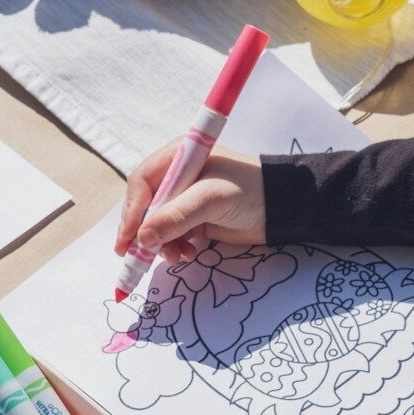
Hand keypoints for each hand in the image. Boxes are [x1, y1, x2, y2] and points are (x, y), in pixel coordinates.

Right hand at [113, 143, 265, 264]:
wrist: (285, 208)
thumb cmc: (251, 191)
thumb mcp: (211, 199)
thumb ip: (176, 216)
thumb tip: (142, 237)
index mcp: (179, 157)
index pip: (142, 183)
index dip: (132, 212)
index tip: (128, 239)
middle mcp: (178, 175)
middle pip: (145, 205)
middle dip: (143, 232)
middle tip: (138, 257)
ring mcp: (186, 198)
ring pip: (157, 224)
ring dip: (161, 243)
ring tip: (176, 256)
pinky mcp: (195, 218)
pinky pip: (172, 234)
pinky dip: (174, 246)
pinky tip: (187, 253)